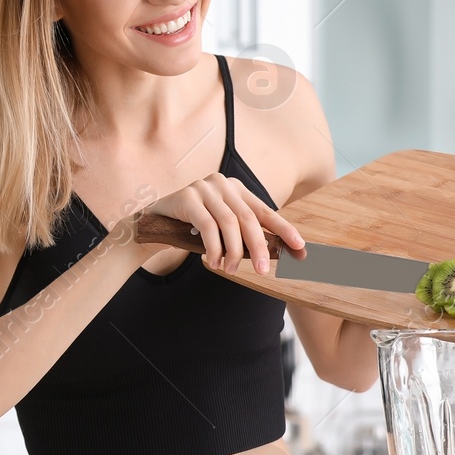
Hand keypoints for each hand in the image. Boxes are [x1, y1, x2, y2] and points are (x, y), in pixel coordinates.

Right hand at [128, 173, 306, 274]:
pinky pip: (207, 226)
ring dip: (234, 251)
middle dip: (259, 247)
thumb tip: (271, 254)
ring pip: (229, 223)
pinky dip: (214, 247)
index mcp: (236, 189)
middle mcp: (223, 184)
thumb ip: (242, 233)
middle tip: (264, 271)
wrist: (153, 223)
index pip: (264, 210)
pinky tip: (214, 262)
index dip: (284, 229)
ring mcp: (204, 188)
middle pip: (248, 218)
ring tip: (231, 270)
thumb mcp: (221, 227)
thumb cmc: (192, 228)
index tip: (300, 247)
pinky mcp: (187, 197)